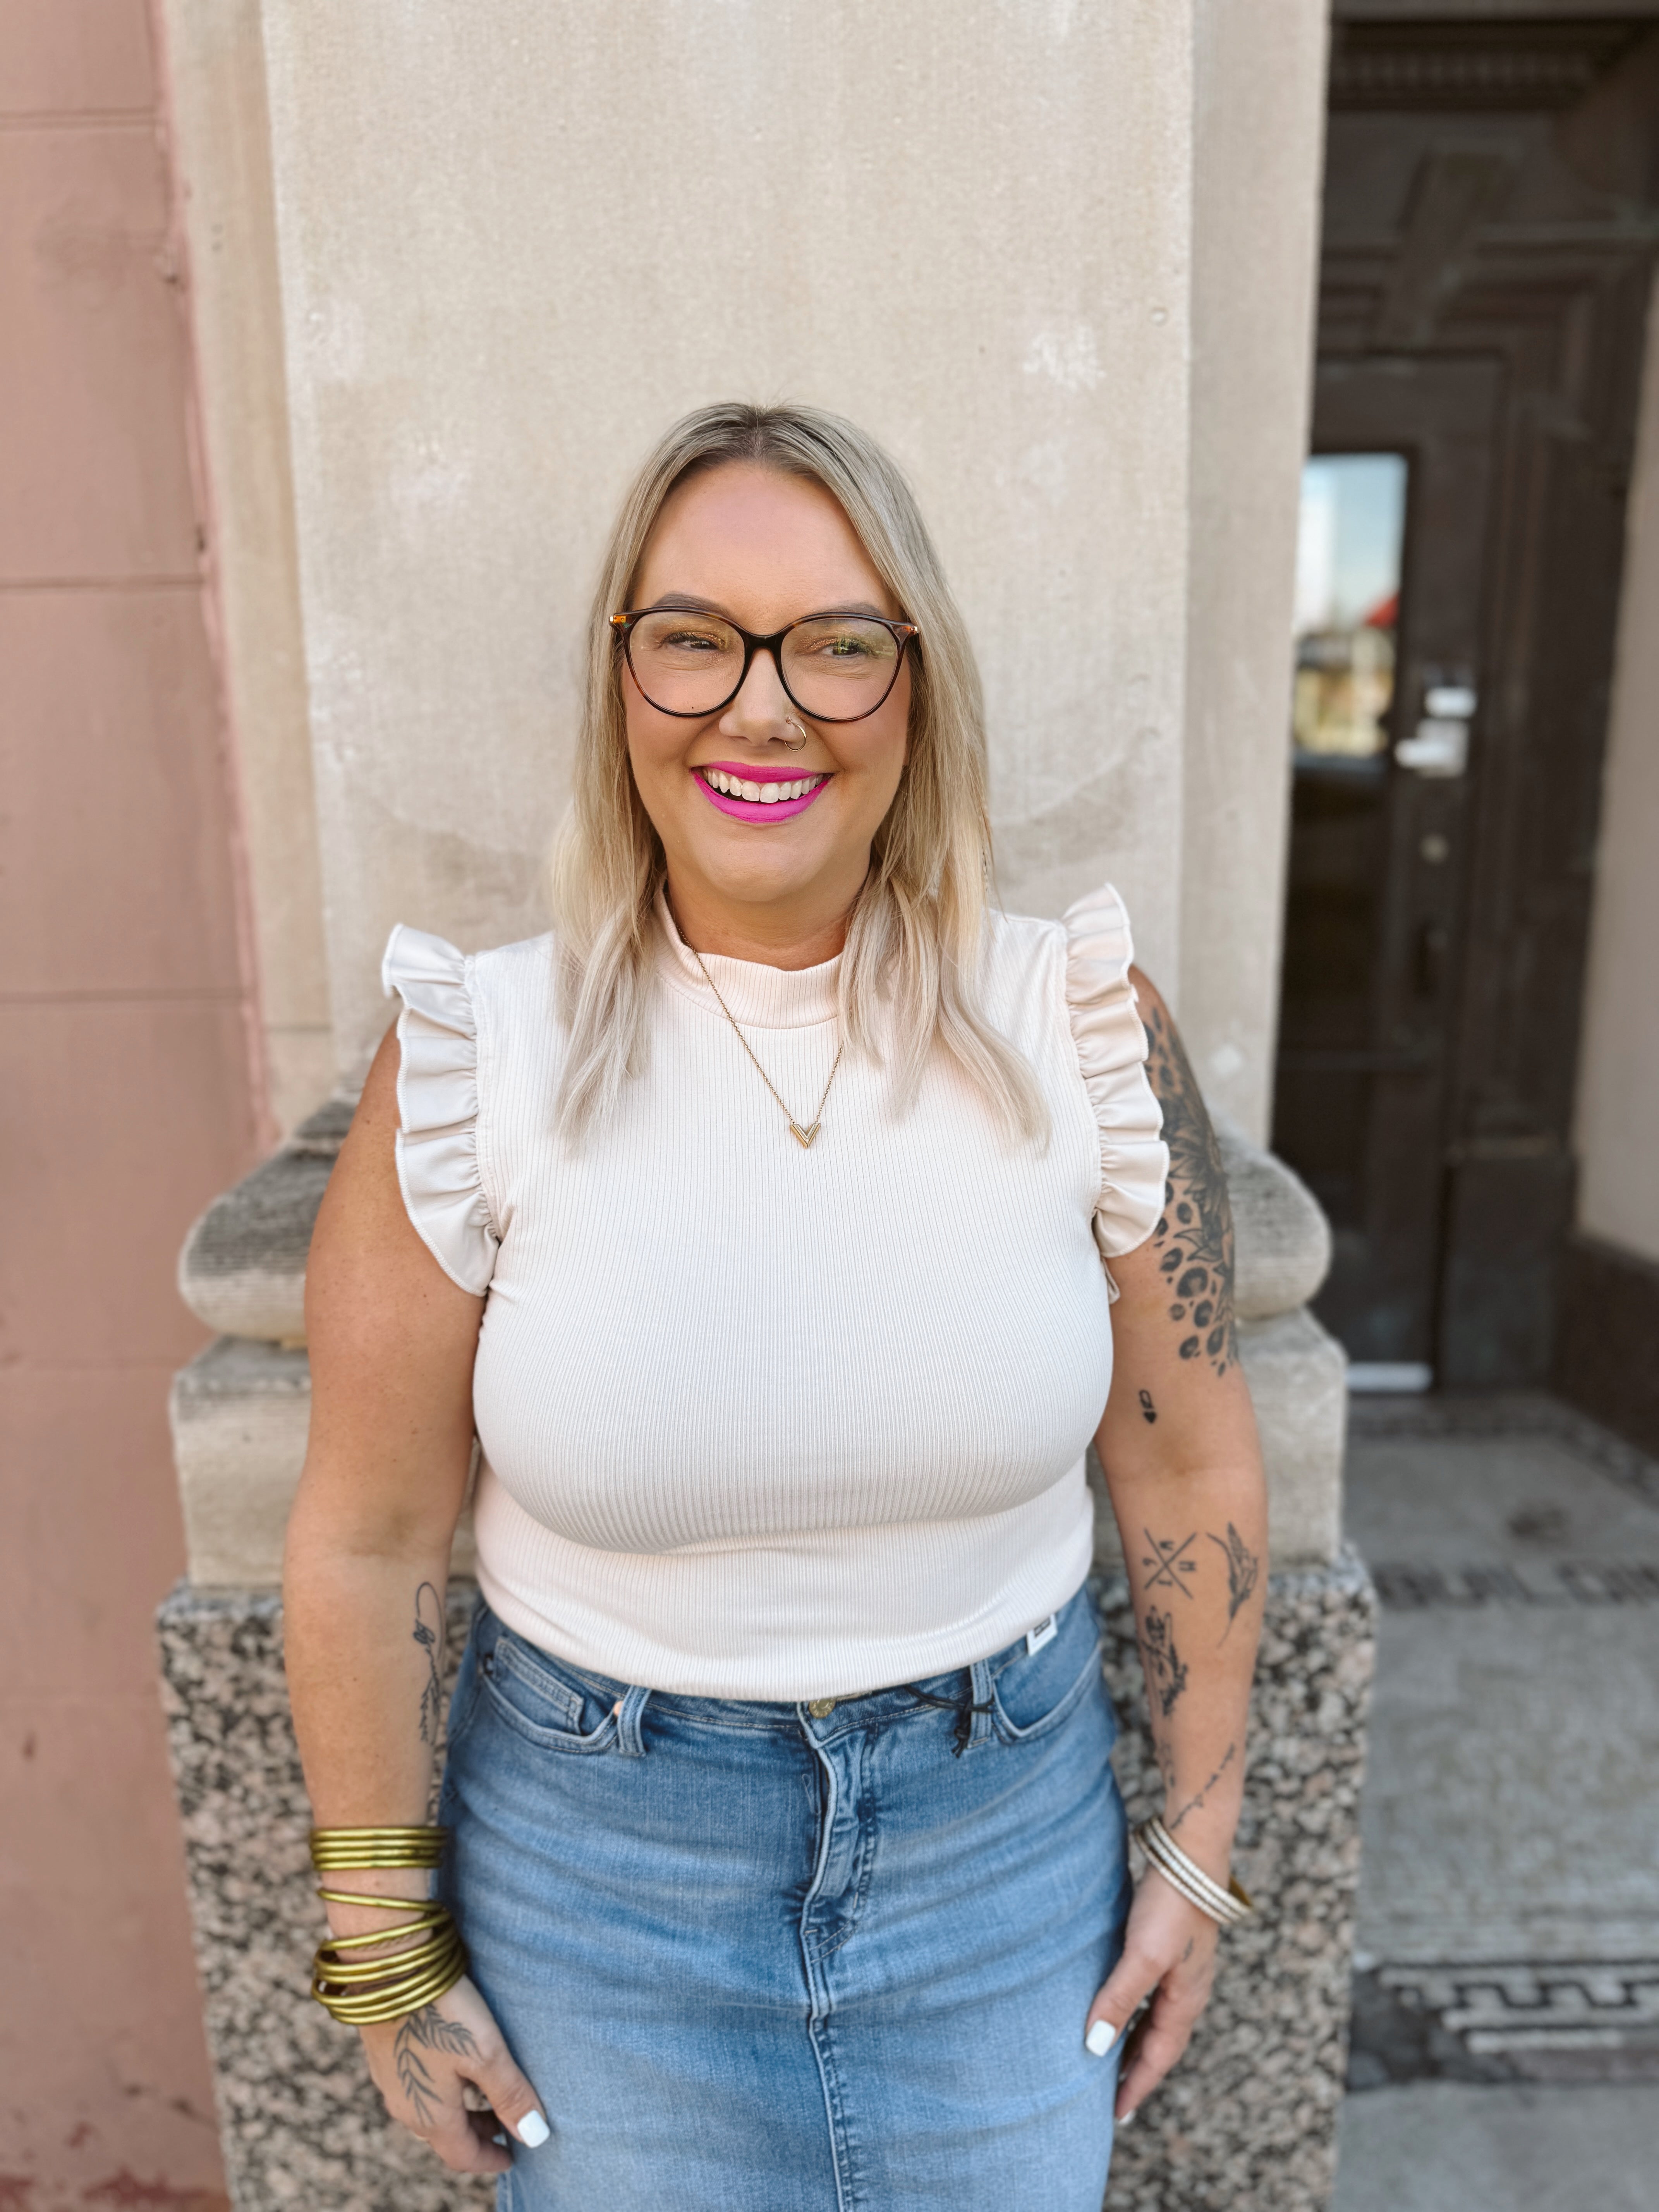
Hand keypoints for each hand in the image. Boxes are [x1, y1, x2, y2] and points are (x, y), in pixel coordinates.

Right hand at [359, 1977, 545, 2173]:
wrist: (387, 1972)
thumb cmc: (441, 2012)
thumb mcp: (486, 2053)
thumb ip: (510, 2094)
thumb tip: (535, 2136)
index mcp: (431, 2116)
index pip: (463, 2155)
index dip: (490, 2159)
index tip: (512, 2157)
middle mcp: (406, 2106)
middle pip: (447, 2135)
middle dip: (478, 2134)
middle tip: (506, 2123)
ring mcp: (391, 2080)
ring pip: (430, 2110)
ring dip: (460, 2111)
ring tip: (486, 2093)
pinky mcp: (385, 2054)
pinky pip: (417, 2087)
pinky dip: (442, 2090)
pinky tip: (455, 2065)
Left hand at [1085, 1866, 1217, 2121]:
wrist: (1190, 1853)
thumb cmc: (1170, 1905)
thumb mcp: (1143, 1956)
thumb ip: (1120, 2000)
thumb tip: (1095, 2048)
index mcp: (1185, 2000)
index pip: (1158, 2057)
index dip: (1137, 2086)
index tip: (1116, 2116)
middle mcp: (1188, 1989)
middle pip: (1160, 2042)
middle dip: (1138, 2070)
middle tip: (1113, 2099)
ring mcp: (1182, 1966)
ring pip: (1156, 2017)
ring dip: (1137, 2041)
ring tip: (1113, 2059)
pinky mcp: (1171, 1944)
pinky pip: (1153, 1992)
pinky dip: (1137, 2009)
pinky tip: (1121, 2003)